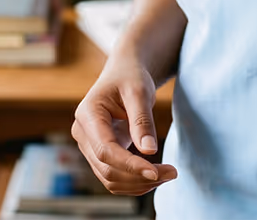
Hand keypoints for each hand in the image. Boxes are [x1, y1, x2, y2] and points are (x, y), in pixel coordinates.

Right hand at [71, 56, 177, 196]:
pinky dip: (135, 181)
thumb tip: (149, 151)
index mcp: (87, 114)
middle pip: (107, 169)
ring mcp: (89, 146)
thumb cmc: (131, 76)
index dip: (129, 165)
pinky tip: (157, 174)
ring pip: (110, 179)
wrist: (125, 72)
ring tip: (169, 174)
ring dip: (139, 183)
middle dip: (139, 177)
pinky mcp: (100, 154)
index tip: (155, 172)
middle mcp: (83, 134)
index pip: (105, 150)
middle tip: (173, 172)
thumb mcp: (139, 91)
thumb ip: (142, 121)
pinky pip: (115, 176)